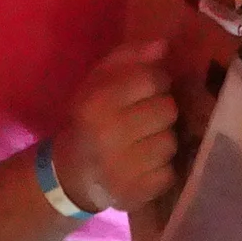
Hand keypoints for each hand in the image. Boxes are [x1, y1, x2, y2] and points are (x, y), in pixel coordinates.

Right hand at [52, 41, 179, 215]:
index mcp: (96, 103)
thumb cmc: (90, 119)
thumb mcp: (97, 82)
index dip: (157, 81)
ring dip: (162, 140)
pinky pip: (169, 173)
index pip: (153, 79)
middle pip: (167, 110)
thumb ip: (129, 57)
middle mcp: (108, 136)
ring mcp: (122, 169)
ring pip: (170, 142)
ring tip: (145, 142)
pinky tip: (144, 166)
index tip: (149, 89)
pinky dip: (161, 168)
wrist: (71, 173)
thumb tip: (164, 46)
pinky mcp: (135, 194)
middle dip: (161, 111)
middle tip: (147, 118)